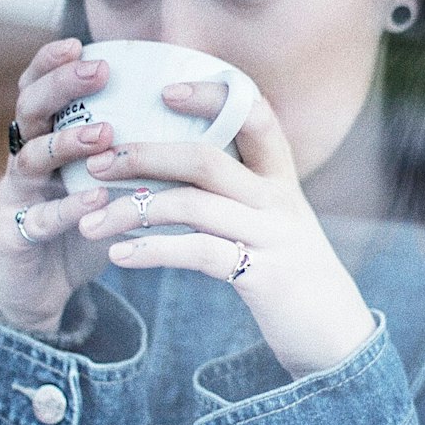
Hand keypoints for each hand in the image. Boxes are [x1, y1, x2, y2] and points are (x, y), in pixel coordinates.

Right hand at [0, 39, 117, 334]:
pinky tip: (96, 200)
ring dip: (66, 142)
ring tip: (104, 133)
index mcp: (46, 137)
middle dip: (60, 86)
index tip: (79, 41)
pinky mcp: (14, 237)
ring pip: (29, 158)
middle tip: (97, 71)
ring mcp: (15, 197)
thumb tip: (205, 119)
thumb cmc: (86, 224)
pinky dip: (68, 209)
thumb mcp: (112, 181)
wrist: (42, 289)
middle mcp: (24, 159)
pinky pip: (39, 220)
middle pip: (30, 110)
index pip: (41, 87)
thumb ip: (141, 150)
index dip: (52, 62)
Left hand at [77, 83, 376, 378]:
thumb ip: (238, 190)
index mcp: (281, 178)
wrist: (335, 335)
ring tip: (88, 221)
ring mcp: (272, 236)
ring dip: (132, 209)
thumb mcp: (273, 220)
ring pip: (193, 205)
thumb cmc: (290, 272)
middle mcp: (279, 199)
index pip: (255, 114)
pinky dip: (153, 251)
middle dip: (145, 154)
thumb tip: (175, 163)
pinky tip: (120, 255)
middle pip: (206, 159)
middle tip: (96, 160)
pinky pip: (199, 253)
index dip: (213, 95)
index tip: (165, 89)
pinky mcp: (262, 276)